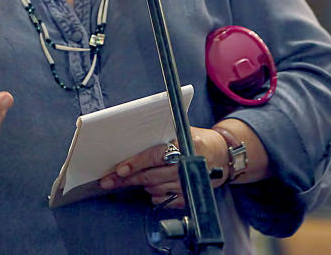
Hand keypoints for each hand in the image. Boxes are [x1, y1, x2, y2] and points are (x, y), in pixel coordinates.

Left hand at [99, 127, 226, 207]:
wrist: (221, 154)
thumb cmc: (196, 139)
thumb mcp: (181, 130)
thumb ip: (161, 137)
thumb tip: (131, 139)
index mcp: (184, 145)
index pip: (155, 155)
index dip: (136, 162)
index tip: (120, 169)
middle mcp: (187, 166)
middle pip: (151, 175)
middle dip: (127, 179)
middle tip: (109, 180)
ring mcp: (189, 183)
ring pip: (155, 189)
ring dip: (141, 184)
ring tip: (131, 178)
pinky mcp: (190, 196)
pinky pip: (165, 200)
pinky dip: (155, 194)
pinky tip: (152, 187)